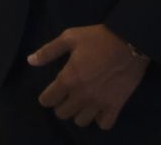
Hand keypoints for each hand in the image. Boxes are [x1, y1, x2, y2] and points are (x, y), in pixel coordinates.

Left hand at [30, 24, 149, 130]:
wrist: (130, 41)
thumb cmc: (98, 37)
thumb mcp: (70, 37)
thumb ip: (49, 51)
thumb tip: (30, 61)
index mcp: (68, 79)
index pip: (47, 100)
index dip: (47, 96)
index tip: (52, 91)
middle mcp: (81, 95)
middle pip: (62, 114)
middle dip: (62, 105)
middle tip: (68, 95)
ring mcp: (98, 103)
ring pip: (81, 121)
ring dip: (79, 113)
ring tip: (83, 102)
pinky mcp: (115, 106)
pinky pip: (104, 124)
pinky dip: (100, 119)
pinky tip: (100, 108)